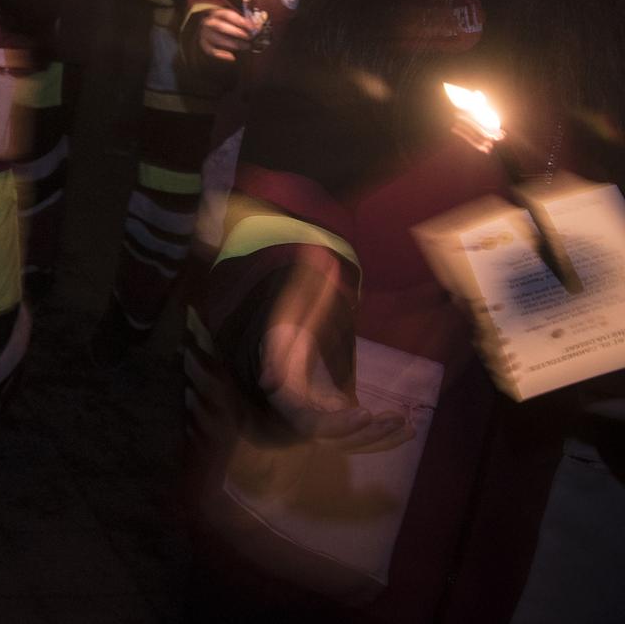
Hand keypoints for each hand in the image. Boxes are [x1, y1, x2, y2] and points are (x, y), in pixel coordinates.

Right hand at [194, 7, 257, 61]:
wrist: (214, 30)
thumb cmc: (229, 23)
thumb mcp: (237, 18)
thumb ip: (248, 20)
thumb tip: (259, 22)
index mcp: (217, 13)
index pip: (227, 15)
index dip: (240, 21)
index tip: (252, 27)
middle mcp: (209, 22)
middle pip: (220, 26)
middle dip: (236, 32)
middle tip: (249, 37)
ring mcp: (205, 34)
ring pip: (216, 39)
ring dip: (232, 44)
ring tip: (246, 46)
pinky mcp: (204, 44)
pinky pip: (211, 51)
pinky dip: (221, 55)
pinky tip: (232, 57)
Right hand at [259, 266, 410, 452]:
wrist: (283, 361)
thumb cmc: (290, 335)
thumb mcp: (293, 311)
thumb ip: (304, 287)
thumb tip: (316, 250)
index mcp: (284, 387)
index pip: (298, 410)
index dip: (328, 418)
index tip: (359, 410)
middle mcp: (296, 412)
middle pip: (324, 434)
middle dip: (357, 433)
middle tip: (390, 419)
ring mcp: (317, 425)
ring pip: (344, 443)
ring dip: (374, 439)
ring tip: (405, 423)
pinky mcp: (335, 430)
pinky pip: (357, 443)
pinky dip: (380, 442)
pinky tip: (408, 429)